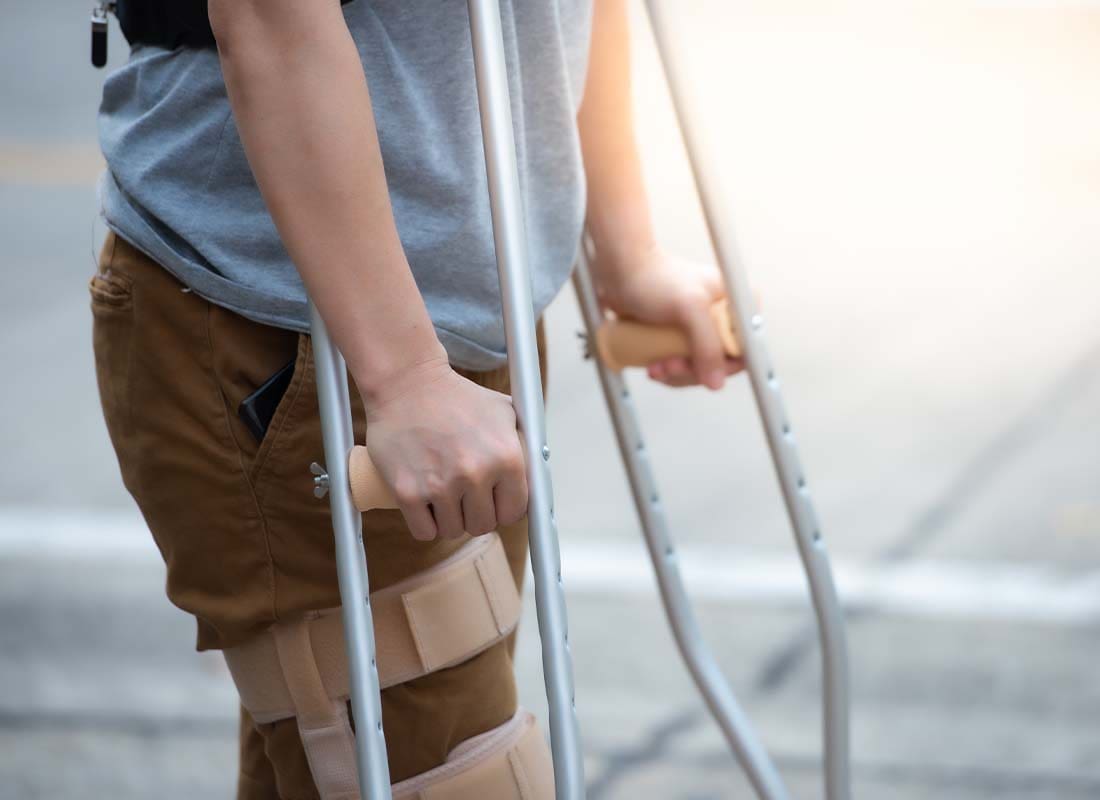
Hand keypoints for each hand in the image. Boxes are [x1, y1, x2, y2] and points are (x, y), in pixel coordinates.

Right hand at [359, 357, 526, 540]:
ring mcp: (440, 484)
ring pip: (453, 530)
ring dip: (450, 519)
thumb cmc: (458, 398)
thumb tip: (541, 481)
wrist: (407, 384)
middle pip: (483, 526)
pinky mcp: (408, 491)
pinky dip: (425, 523)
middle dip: (476, 514)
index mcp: (506, 457)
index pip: (515, 513)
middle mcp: (476, 474)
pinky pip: (424, 532)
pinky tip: (426, 504)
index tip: (495, 503)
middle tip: (465, 495)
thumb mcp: (505, 412)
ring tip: (444, 493)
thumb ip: (527, 446)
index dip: (504, 509)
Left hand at [593, 244, 743, 388]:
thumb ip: (707, 344)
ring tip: (656, 367)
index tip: (700, 370)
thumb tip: (717, 382)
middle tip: (670, 365)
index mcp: (735, 305)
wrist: (622, 270)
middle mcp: (722, 317)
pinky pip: (682, 364)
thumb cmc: (655, 278)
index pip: (745, 349)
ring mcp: (700, 328)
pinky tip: (654, 366)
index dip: (724, 366)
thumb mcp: (689, 309)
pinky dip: (669, 370)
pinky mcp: (680, 336)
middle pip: (720, 363)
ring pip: (699, 367)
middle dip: (692, 371)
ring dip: (677, 374)